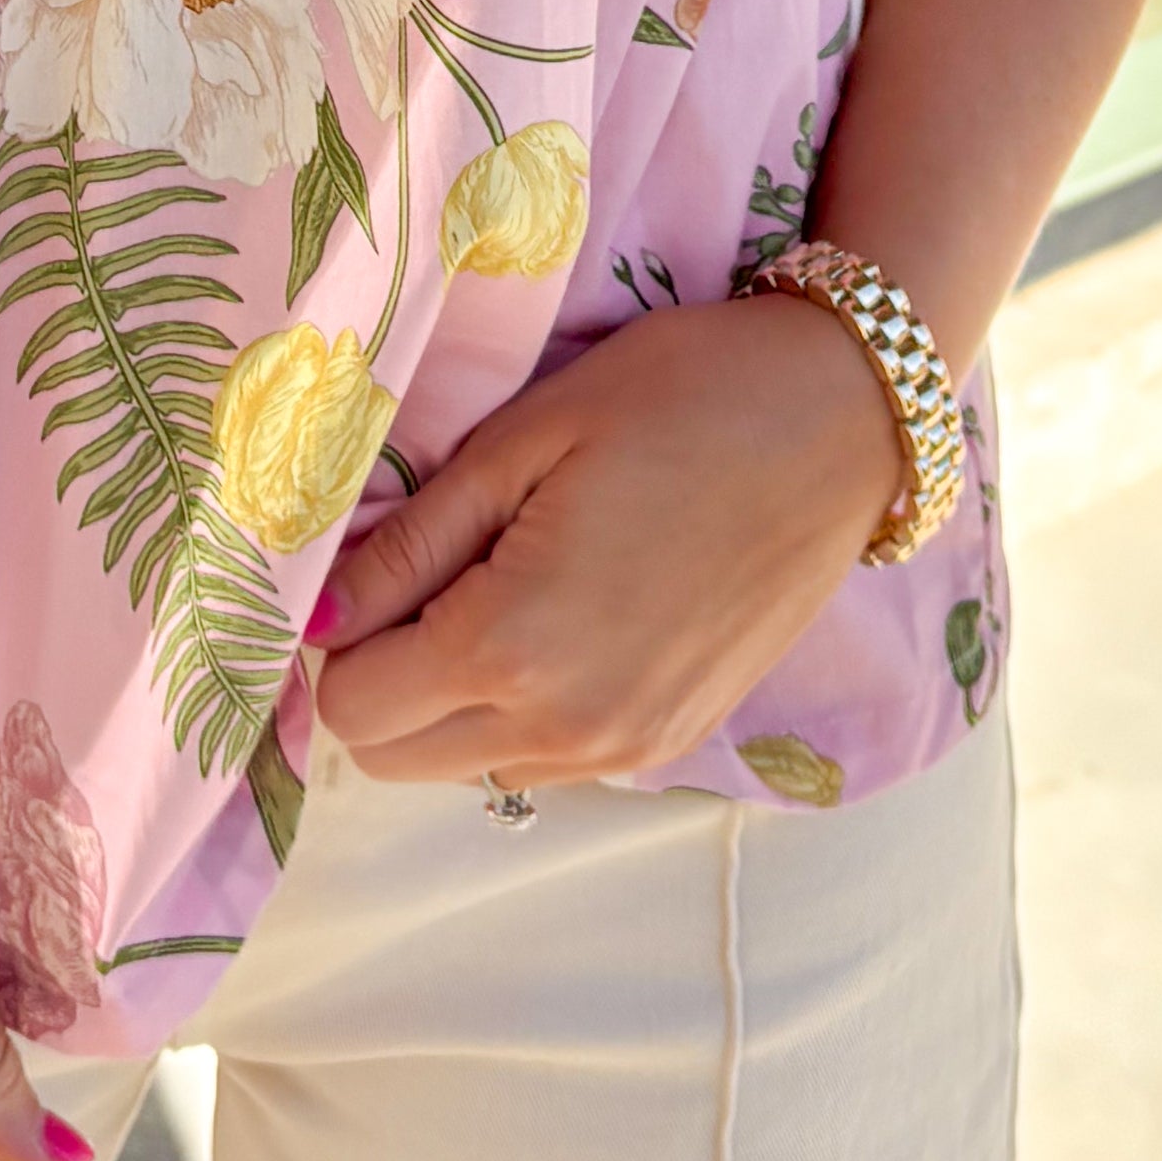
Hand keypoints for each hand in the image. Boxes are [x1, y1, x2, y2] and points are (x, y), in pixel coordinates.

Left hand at [310, 296, 906, 788]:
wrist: (842, 418)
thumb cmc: (680, 395)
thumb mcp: (525, 439)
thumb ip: (413, 539)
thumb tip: (319, 613)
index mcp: (516, 645)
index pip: (352, 707)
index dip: (337, 636)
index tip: (365, 566)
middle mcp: (569, 726)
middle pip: (395, 757)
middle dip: (381, 677)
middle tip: (422, 570)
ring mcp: (629, 748)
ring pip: (467, 764)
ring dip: (450, 697)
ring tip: (500, 579)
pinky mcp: (672, 742)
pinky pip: (546, 758)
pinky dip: (521, 706)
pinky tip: (563, 609)